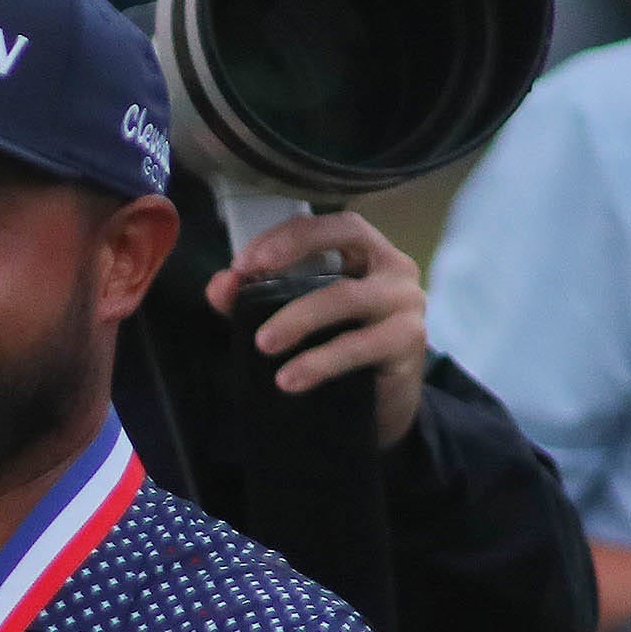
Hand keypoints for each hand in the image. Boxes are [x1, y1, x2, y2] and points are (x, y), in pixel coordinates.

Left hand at [205, 209, 429, 448]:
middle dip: (293, 252)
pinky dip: (321, 362)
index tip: (244, 262)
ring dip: (299, 318)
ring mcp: (406, 303)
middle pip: (347, 238)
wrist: (382, 407)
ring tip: (262, 344)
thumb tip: (221, 286)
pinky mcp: (409, 342)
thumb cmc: (338, 350)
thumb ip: (254, 300)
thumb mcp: (295, 319)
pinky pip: (360, 345)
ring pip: (347, 297)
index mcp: (367, 252)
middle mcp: (393, 268)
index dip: (288, 235)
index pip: (329, 224)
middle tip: (247, 279)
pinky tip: (290, 380)